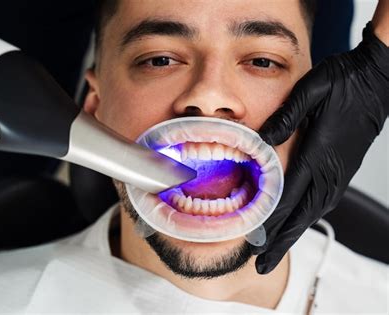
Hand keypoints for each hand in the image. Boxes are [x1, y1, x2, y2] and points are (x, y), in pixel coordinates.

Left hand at [254, 22, 388, 273]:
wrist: (377, 80)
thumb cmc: (343, 83)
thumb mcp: (309, 92)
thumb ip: (285, 119)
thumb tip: (260, 143)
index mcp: (317, 155)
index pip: (288, 198)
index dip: (269, 226)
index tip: (254, 247)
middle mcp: (329, 172)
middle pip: (300, 217)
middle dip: (279, 243)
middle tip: (261, 266)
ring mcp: (339, 174)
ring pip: (312, 213)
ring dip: (291, 235)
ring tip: (273, 252)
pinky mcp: (342, 171)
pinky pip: (321, 202)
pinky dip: (305, 219)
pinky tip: (296, 224)